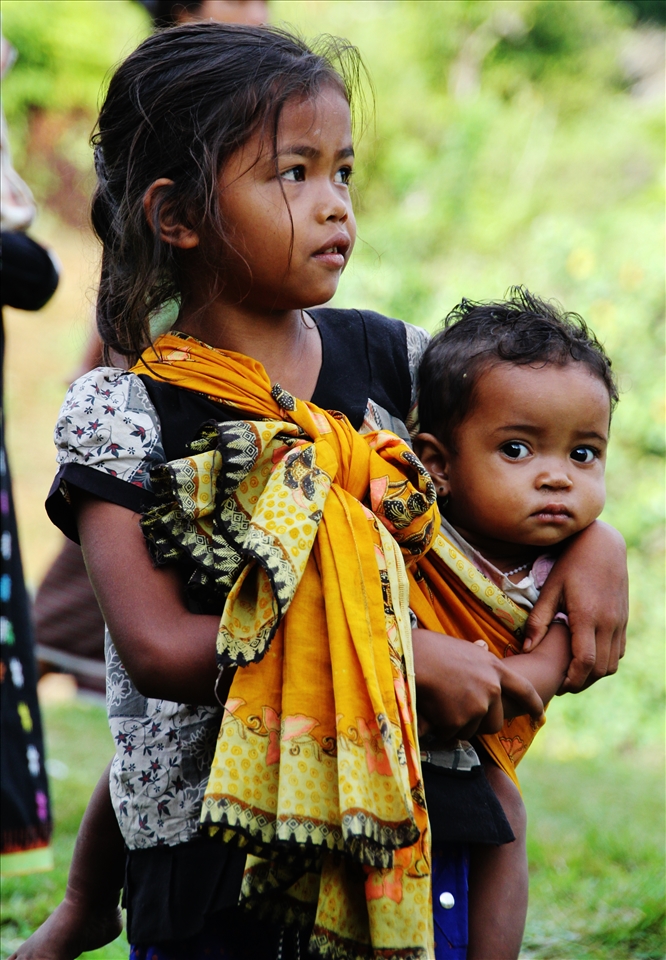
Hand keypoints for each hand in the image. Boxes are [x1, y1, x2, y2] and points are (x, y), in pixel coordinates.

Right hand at [412, 629, 543, 740]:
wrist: (410, 658)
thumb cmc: (431, 649)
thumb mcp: (461, 647)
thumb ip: (476, 654)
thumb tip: (483, 646)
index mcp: (495, 668)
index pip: (524, 690)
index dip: (533, 705)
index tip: (539, 716)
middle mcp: (492, 689)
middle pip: (495, 721)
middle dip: (480, 723)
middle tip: (458, 713)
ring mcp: (477, 706)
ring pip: (471, 730)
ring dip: (457, 725)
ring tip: (439, 704)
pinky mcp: (459, 720)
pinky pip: (451, 733)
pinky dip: (440, 728)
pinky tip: (430, 710)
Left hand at [523, 520, 627, 691]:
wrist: (602, 545)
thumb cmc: (570, 565)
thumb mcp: (549, 589)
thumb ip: (538, 620)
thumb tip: (526, 649)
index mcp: (587, 617)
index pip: (584, 662)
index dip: (571, 680)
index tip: (557, 684)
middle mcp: (608, 623)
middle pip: (600, 670)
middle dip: (581, 682)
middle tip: (562, 684)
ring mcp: (619, 622)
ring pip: (612, 664)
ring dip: (594, 675)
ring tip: (573, 673)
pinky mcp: (624, 619)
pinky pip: (619, 651)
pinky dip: (605, 661)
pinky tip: (588, 657)